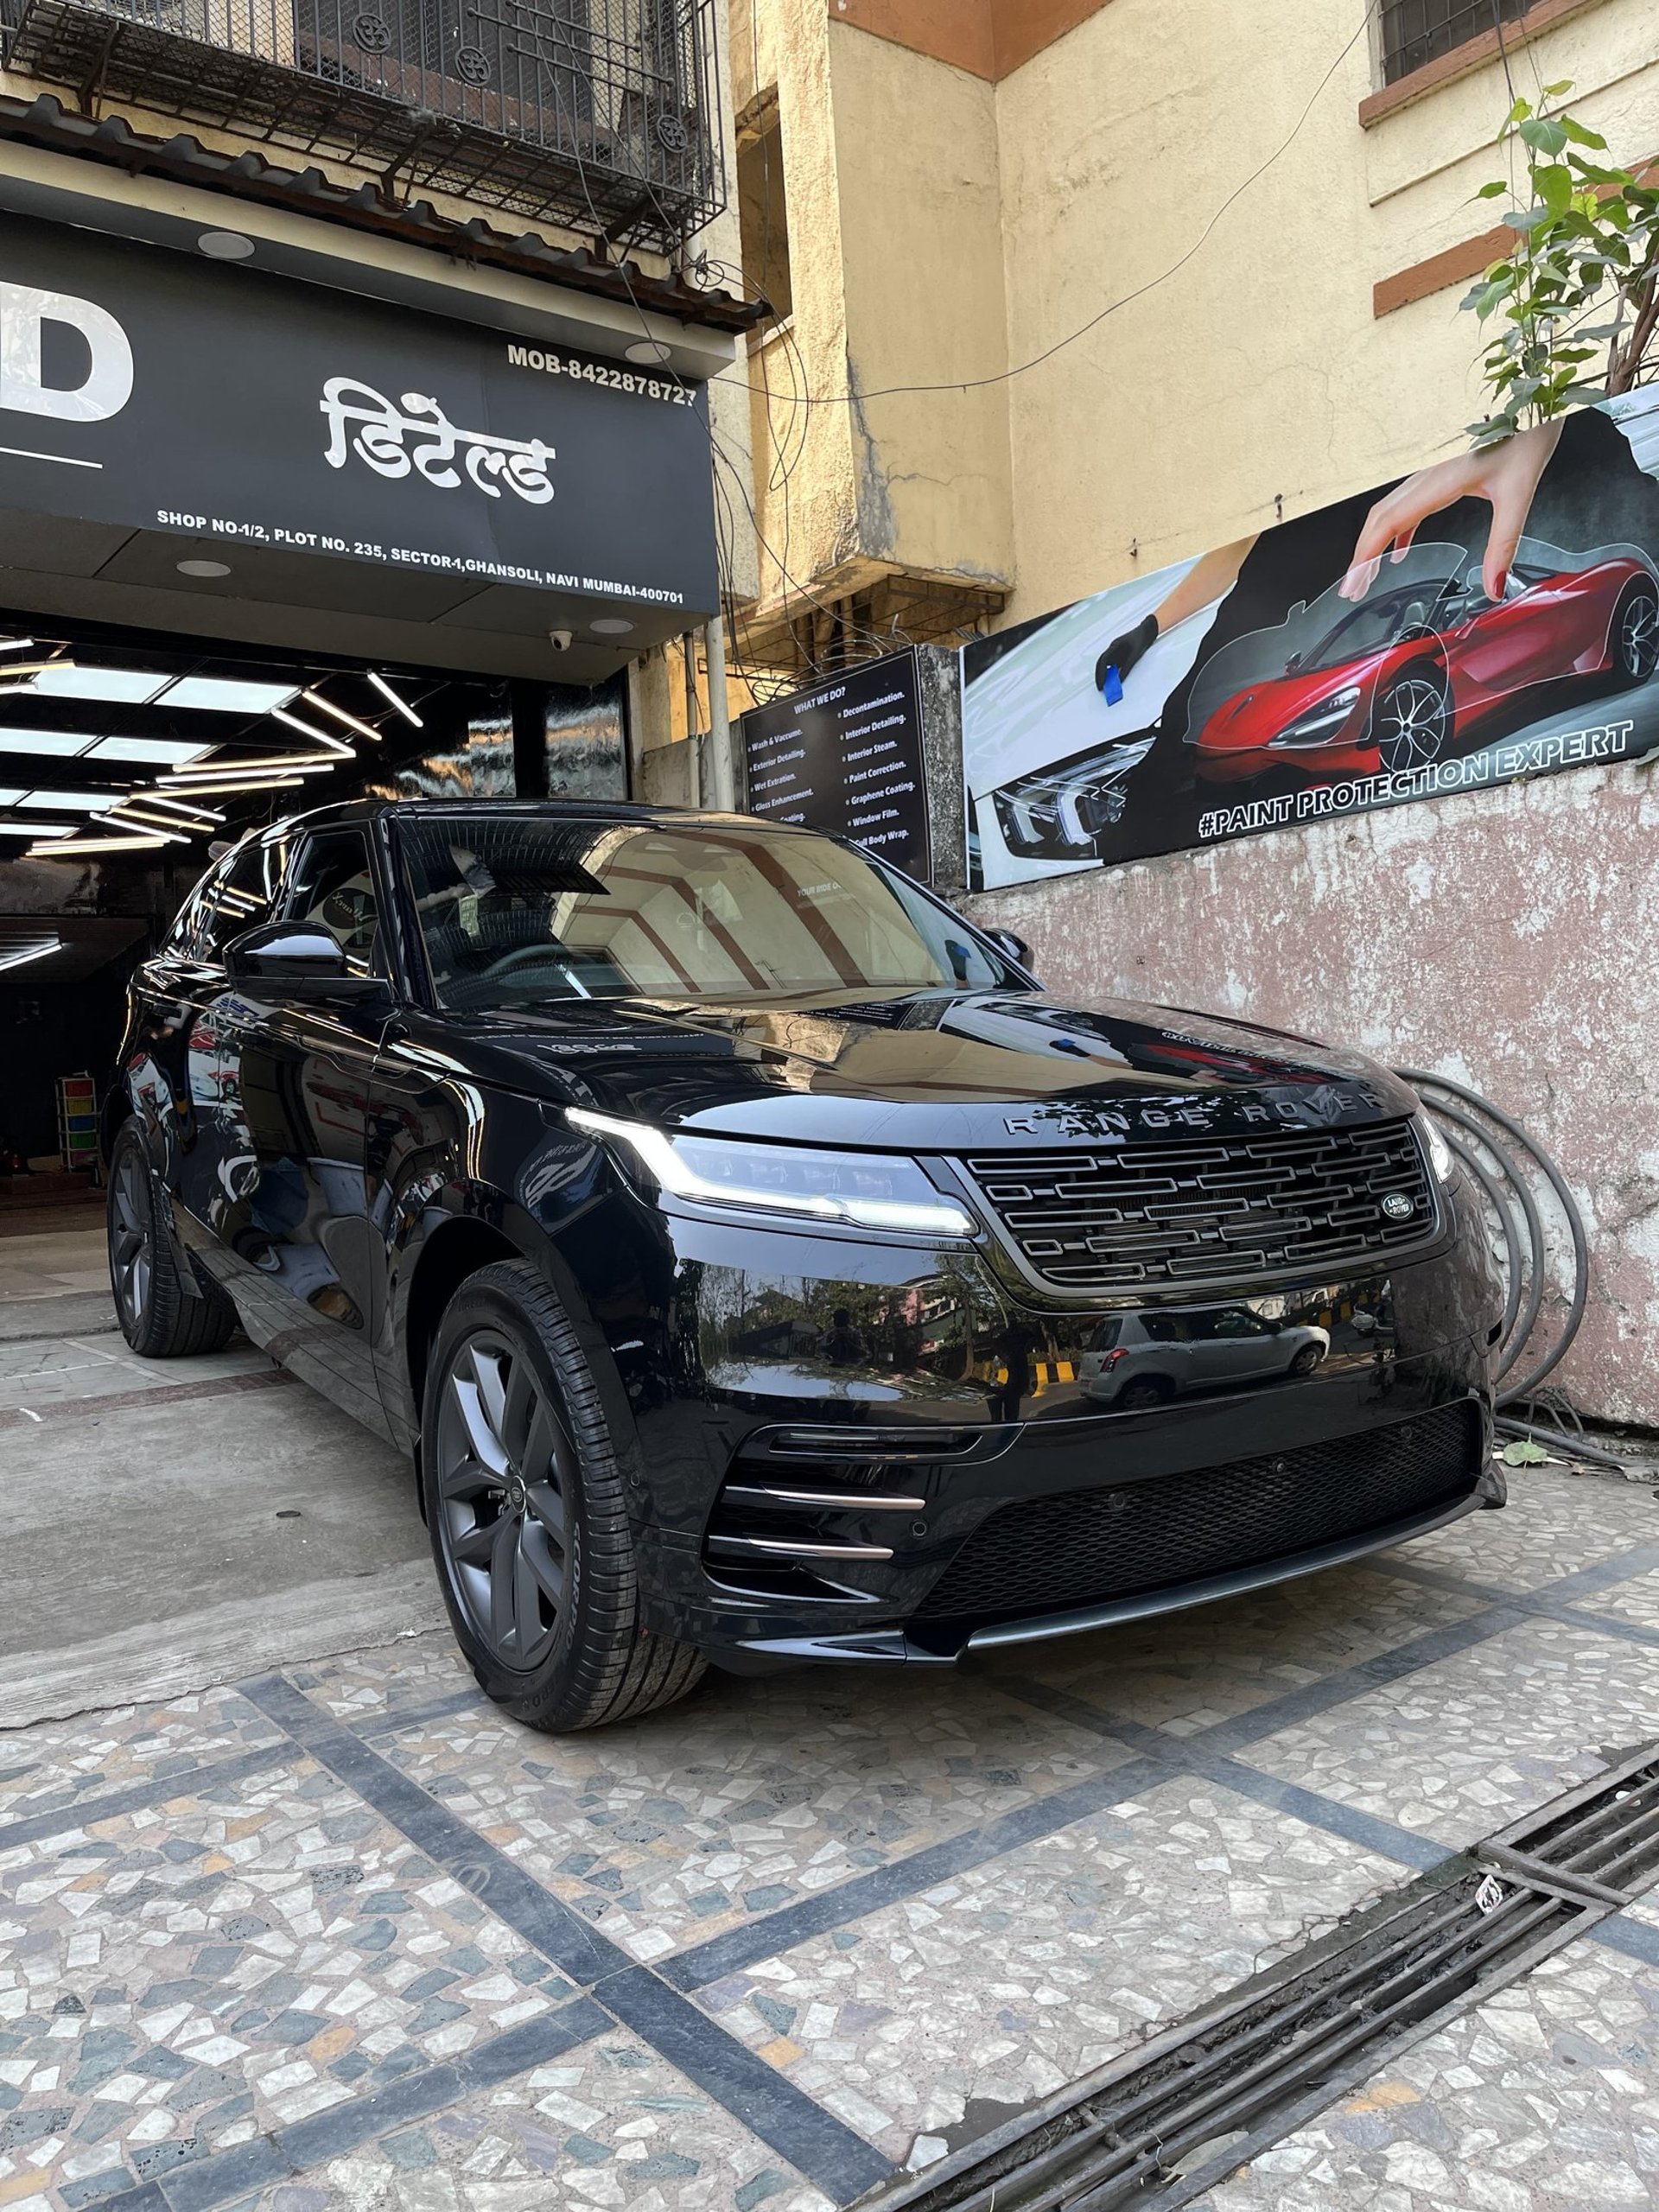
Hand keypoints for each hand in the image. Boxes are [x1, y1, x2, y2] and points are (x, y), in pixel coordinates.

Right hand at [1095, 613, 1158, 695]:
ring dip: (1105, 675)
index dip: (1101, 673)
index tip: (1102, 683)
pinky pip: (1113, 665)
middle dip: (1100, 676)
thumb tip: (1120, 680)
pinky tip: (1113, 680)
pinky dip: (1111, 673)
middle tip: (1100, 687)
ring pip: (1106, 665)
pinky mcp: (1120, 655)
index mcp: (1114, 646)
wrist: (1147, 632)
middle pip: (1101, 664)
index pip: (1103, 661)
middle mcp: (1112, 649)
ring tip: (1106, 685)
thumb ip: (1126, 669)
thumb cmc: (1140, 639)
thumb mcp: (1134, 656)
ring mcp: (1115, 652)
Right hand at [1339, 420, 1563, 603]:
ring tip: (1369, 573)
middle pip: (1380, 517)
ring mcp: (1431, 468)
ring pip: (1389, 509)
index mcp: (1440, 478)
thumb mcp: (1520, 493)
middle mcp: (1428, 471)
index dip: (1366, 555)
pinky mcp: (1440, 467)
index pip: (1389, 522)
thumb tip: (1495, 585)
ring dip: (1375, 542)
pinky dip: (1397, 528)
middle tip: (1354, 587)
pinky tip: (1400, 548)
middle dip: (1363, 555)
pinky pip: (1407, 502)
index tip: (1354, 582)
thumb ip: (1504, 544)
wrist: (1534, 394)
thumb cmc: (1528, 431)